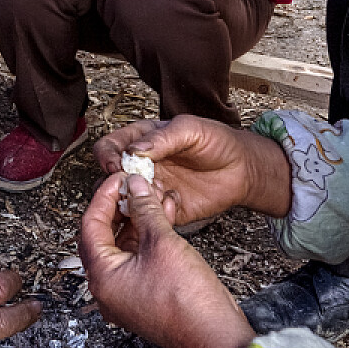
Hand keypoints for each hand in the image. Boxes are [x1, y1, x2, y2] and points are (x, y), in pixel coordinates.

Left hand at [80, 172, 253, 347]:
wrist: (215, 337)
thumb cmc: (187, 300)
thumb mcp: (162, 243)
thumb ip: (145, 210)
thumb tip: (134, 186)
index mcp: (101, 276)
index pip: (90, 225)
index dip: (104, 196)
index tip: (118, 178)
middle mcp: (107, 288)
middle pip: (105, 235)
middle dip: (122, 207)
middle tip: (135, 185)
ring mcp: (126, 294)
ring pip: (125, 246)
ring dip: (139, 220)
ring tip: (155, 196)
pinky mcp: (144, 295)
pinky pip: (139, 259)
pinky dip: (149, 238)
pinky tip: (165, 217)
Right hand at [94, 114, 291, 225]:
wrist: (241, 169)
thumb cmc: (217, 142)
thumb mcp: (191, 129)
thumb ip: (162, 137)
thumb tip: (135, 150)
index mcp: (141, 140)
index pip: (109, 148)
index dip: (107, 157)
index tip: (116, 166)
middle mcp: (140, 166)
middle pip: (109, 178)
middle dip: (115, 185)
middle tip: (131, 186)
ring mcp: (150, 189)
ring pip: (123, 202)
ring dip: (132, 202)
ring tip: (154, 196)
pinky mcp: (163, 210)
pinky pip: (147, 217)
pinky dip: (153, 214)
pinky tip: (172, 203)